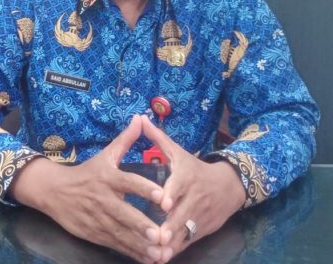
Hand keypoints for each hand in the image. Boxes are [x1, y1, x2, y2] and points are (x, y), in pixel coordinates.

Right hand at [10, 115, 165, 263]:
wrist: (54, 191)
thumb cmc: (87, 171)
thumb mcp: (106, 154)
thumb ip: (126, 139)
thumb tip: (141, 117)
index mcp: (108, 177)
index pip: (128, 182)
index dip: (144, 189)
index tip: (162, 196)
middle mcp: (103, 199)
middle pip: (124, 213)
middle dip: (142, 225)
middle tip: (161, 233)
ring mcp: (98, 218)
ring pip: (121, 233)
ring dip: (140, 244)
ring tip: (159, 252)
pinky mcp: (94, 233)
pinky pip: (115, 244)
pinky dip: (131, 252)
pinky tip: (147, 258)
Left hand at [140, 115, 245, 262]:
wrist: (228, 186)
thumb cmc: (194, 167)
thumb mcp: (177, 151)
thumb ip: (156, 138)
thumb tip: (139, 118)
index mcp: (186, 177)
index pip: (179, 186)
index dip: (171, 195)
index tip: (162, 203)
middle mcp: (194, 197)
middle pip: (182, 213)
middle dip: (170, 226)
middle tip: (156, 237)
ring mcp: (199, 215)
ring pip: (186, 231)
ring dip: (173, 243)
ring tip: (158, 254)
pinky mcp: (202, 229)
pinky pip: (189, 241)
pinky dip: (177, 249)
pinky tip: (162, 258)